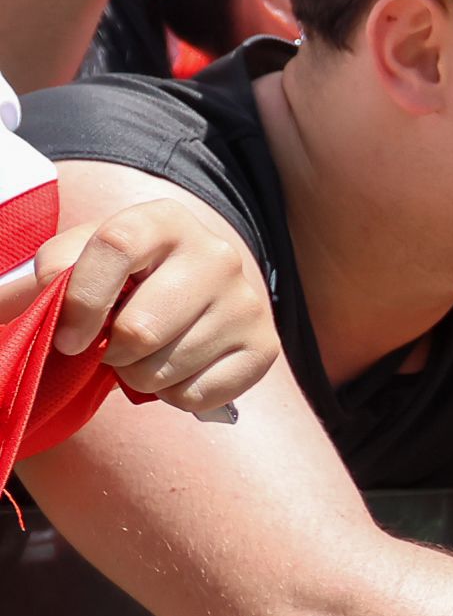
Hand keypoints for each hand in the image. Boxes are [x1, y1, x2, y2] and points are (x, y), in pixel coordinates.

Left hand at [5, 192, 279, 413]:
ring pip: (167, 367)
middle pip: (142, 327)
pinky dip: (172, 396)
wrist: (194, 294)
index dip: (80, 298)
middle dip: (110, 353)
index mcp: (165, 220)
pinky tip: (177, 371)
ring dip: (138, 377)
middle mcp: (218, 254)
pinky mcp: (265, 348)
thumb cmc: (122, 280)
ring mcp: (248, 302)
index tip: (66, 337)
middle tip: (111, 349)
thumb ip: (40, 276)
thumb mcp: (80, 262)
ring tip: (145, 358)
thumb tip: (13, 300)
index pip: (114, 245)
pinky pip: (197, 395)